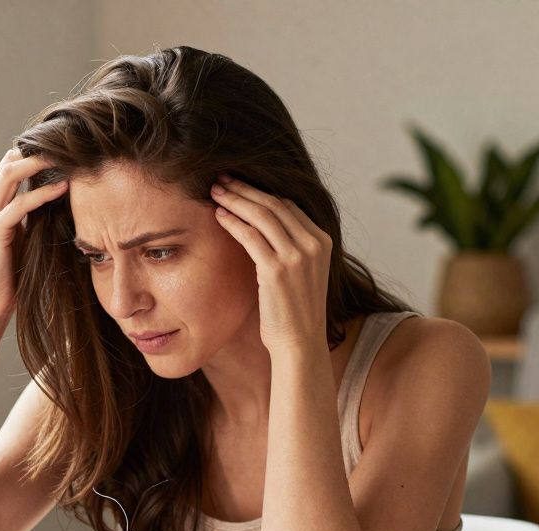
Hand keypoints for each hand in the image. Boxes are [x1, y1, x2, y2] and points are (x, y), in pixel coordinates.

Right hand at [0, 147, 68, 320]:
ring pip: (10, 175)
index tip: (64, 146)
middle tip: (67, 143)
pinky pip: (19, 204)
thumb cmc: (12, 271)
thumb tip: (59, 191)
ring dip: (38, 163)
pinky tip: (62, 188)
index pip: (11, 163)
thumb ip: (32, 211)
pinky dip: (42, 193)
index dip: (34, 151)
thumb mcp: (24, 233)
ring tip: (65, 155)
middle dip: (37, 150)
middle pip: (9, 161)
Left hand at [210, 174, 331, 351]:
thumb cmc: (295, 312)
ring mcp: (296, 257)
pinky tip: (218, 215)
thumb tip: (263, 227)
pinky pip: (250, 236)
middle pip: (274, 204)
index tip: (239, 185)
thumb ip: (291, 248)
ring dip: (235, 200)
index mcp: (322, 241)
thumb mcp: (301, 272)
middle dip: (245, 189)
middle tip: (222, 179)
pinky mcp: (276, 270)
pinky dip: (232, 222)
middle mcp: (313, 244)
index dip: (261, 192)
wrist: (299, 343)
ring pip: (261, 215)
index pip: (288, 205)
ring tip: (215, 191)